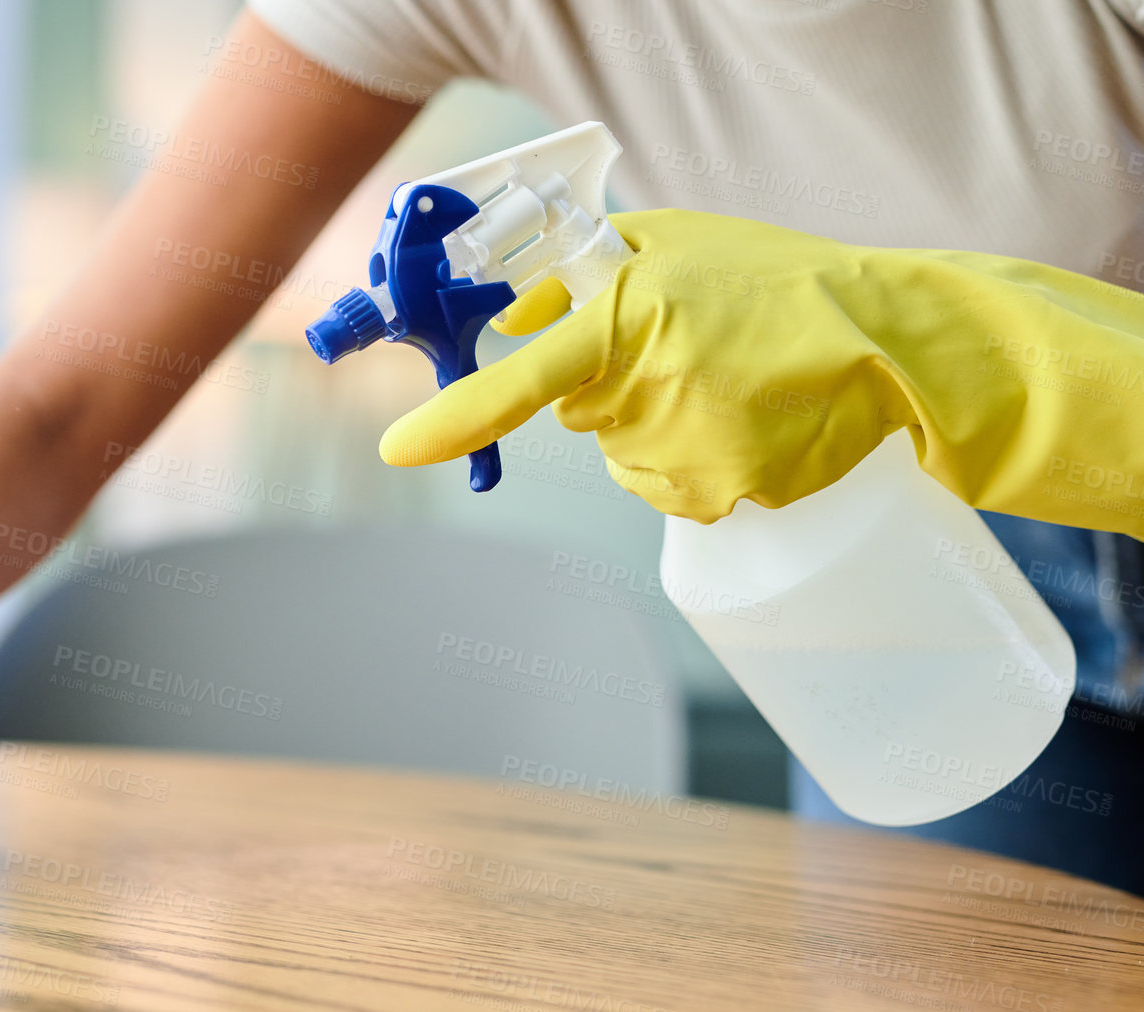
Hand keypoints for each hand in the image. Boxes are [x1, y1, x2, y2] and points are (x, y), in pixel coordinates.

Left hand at [380, 208, 1143, 536]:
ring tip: (732, 382)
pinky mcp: (722, 493)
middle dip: (613, 388)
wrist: (886, 337)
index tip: (397, 447)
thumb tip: (518, 320)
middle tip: (686, 348)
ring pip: (628, 456)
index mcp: (626, 326)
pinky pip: (677, 486)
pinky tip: (749, 420)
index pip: (522, 382)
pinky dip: (701, 461)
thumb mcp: (672, 245)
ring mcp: (683, 452)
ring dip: (658, 427)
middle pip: (583, 416)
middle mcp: (644, 395)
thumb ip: (587, 280)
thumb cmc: (777, 281)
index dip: (454, 417)